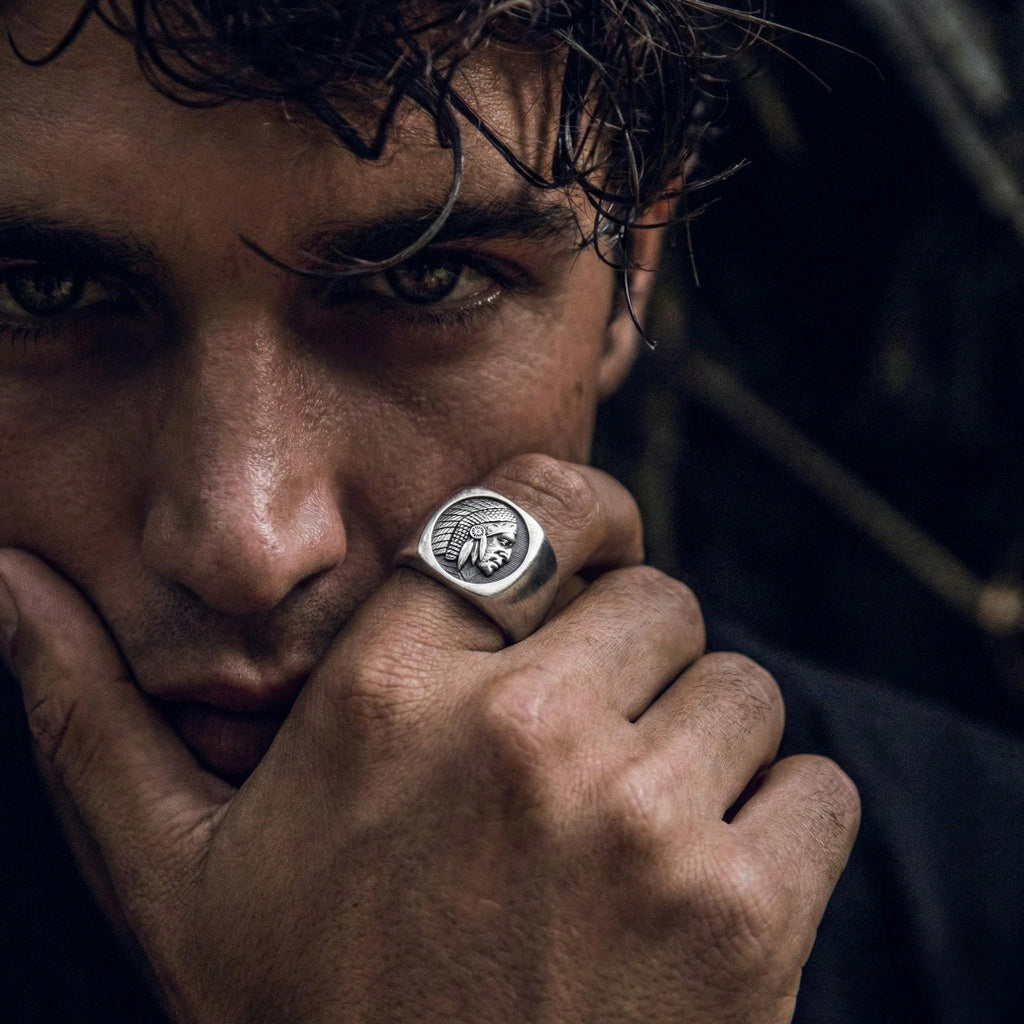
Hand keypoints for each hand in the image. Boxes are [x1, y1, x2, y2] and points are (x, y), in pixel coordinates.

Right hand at [0, 455, 858, 1023]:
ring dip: (708, 748)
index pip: (540, 504)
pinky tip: (699, 902)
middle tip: (586, 756)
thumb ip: (88, 710)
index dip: (580, 523)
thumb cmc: (311, 1020)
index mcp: (386, 695)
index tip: (585, 571)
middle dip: (639, 662)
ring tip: (631, 843)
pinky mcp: (746, 913)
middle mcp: (519, 735)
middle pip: (661, 599)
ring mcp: (640, 823)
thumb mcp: (172, 869)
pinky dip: (784, 828)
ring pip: (745, 689)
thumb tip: (4, 578)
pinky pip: (815, 787)